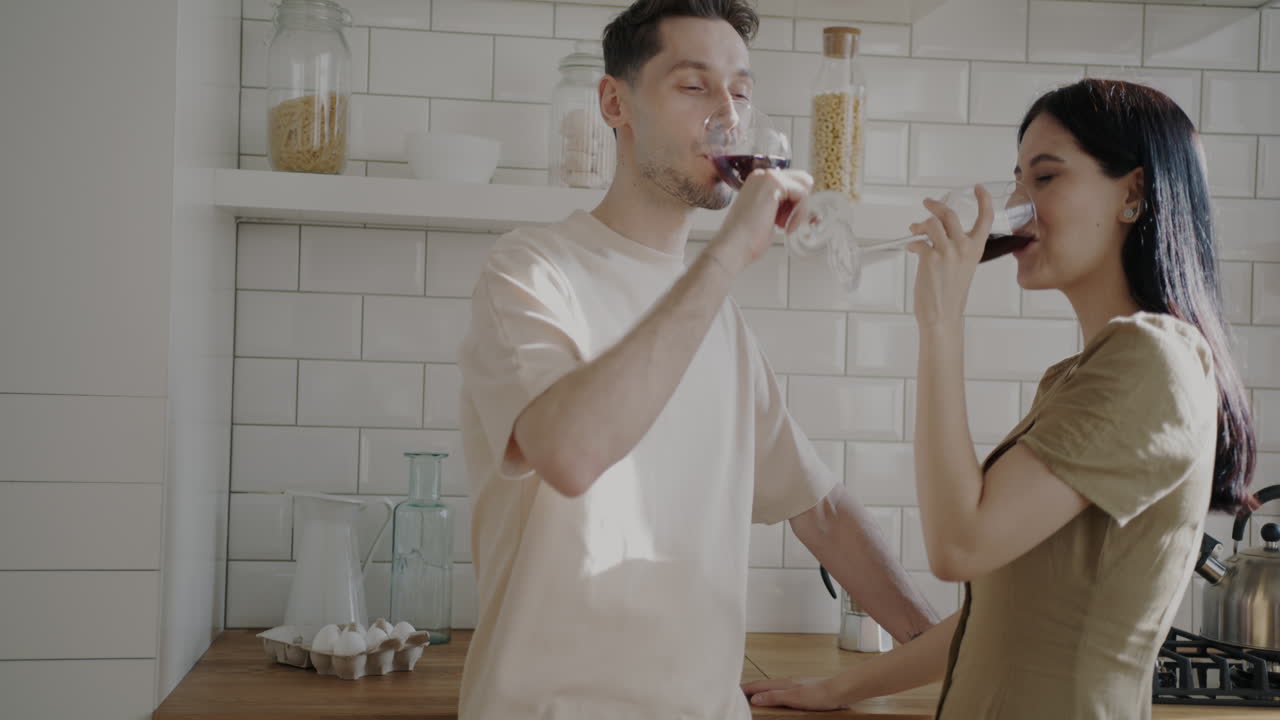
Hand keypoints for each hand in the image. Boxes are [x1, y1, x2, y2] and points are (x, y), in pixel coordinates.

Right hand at [708, 169, 812, 275]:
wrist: (733, 246)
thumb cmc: (747, 239)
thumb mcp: (768, 215)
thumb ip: (782, 205)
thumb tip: (801, 205)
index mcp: (759, 182)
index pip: (793, 182)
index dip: (796, 204)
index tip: (784, 222)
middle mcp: (762, 175)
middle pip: (802, 180)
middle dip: (800, 203)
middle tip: (785, 223)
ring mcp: (767, 177)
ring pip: (804, 186)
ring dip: (799, 209)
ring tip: (782, 225)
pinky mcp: (773, 183)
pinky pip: (802, 194)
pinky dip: (799, 213)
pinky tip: (784, 226)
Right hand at [741, 676, 847, 710]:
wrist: (838, 691)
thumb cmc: (819, 694)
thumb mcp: (794, 698)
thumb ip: (774, 697)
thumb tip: (755, 698)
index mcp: (782, 684)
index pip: (758, 686)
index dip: (745, 688)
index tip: (734, 691)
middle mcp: (786, 683)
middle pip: (763, 686)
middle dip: (750, 689)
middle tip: (739, 693)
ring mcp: (794, 686)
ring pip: (772, 688)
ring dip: (761, 691)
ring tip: (753, 696)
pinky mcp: (801, 691)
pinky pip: (781, 692)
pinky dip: (772, 694)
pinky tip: (776, 698)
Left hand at [907, 184, 993, 328]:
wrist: (942, 316)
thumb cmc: (950, 295)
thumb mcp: (961, 268)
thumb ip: (954, 248)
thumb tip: (930, 232)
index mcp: (976, 249)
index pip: (986, 219)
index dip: (984, 200)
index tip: (978, 188)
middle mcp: (964, 247)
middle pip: (949, 214)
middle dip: (935, 206)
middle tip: (927, 203)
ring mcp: (947, 252)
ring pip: (931, 223)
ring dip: (920, 224)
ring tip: (914, 230)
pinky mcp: (930, 258)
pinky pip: (918, 241)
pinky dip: (912, 243)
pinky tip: (911, 249)